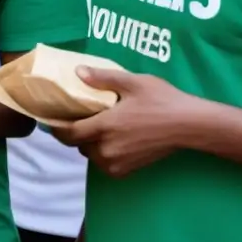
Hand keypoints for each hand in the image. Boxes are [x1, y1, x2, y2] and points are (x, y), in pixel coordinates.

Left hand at [50, 66, 194, 177]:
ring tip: (99, 127)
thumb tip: (78, 72)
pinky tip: (113, 140)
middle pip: (78, 144)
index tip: (52, 120)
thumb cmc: (161, 100)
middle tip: (81, 118)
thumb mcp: (132, 82)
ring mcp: (118, 162)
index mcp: (105, 127)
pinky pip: (105, 164)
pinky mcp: (129, 170)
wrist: (190, 125)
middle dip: (76, 133)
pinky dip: (103, 154)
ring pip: (91, 155)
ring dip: (90, 144)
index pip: (69, 133)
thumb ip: (102, 78)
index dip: (57, 128)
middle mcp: (107, 148)